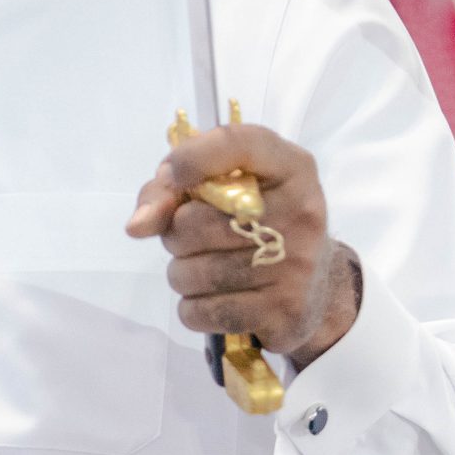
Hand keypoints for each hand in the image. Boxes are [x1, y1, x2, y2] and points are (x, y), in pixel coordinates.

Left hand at [128, 123, 361, 368]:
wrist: (318, 287)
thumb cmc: (258, 224)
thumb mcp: (229, 189)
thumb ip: (172, 190)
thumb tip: (137, 225)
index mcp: (290, 167)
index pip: (236, 144)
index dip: (191, 158)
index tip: (171, 178)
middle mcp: (300, 211)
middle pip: (192, 222)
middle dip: (176, 236)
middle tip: (196, 240)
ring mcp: (295, 264)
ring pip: (190, 273)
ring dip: (183, 275)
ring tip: (207, 269)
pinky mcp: (284, 311)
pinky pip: (201, 311)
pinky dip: (194, 309)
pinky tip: (216, 299)